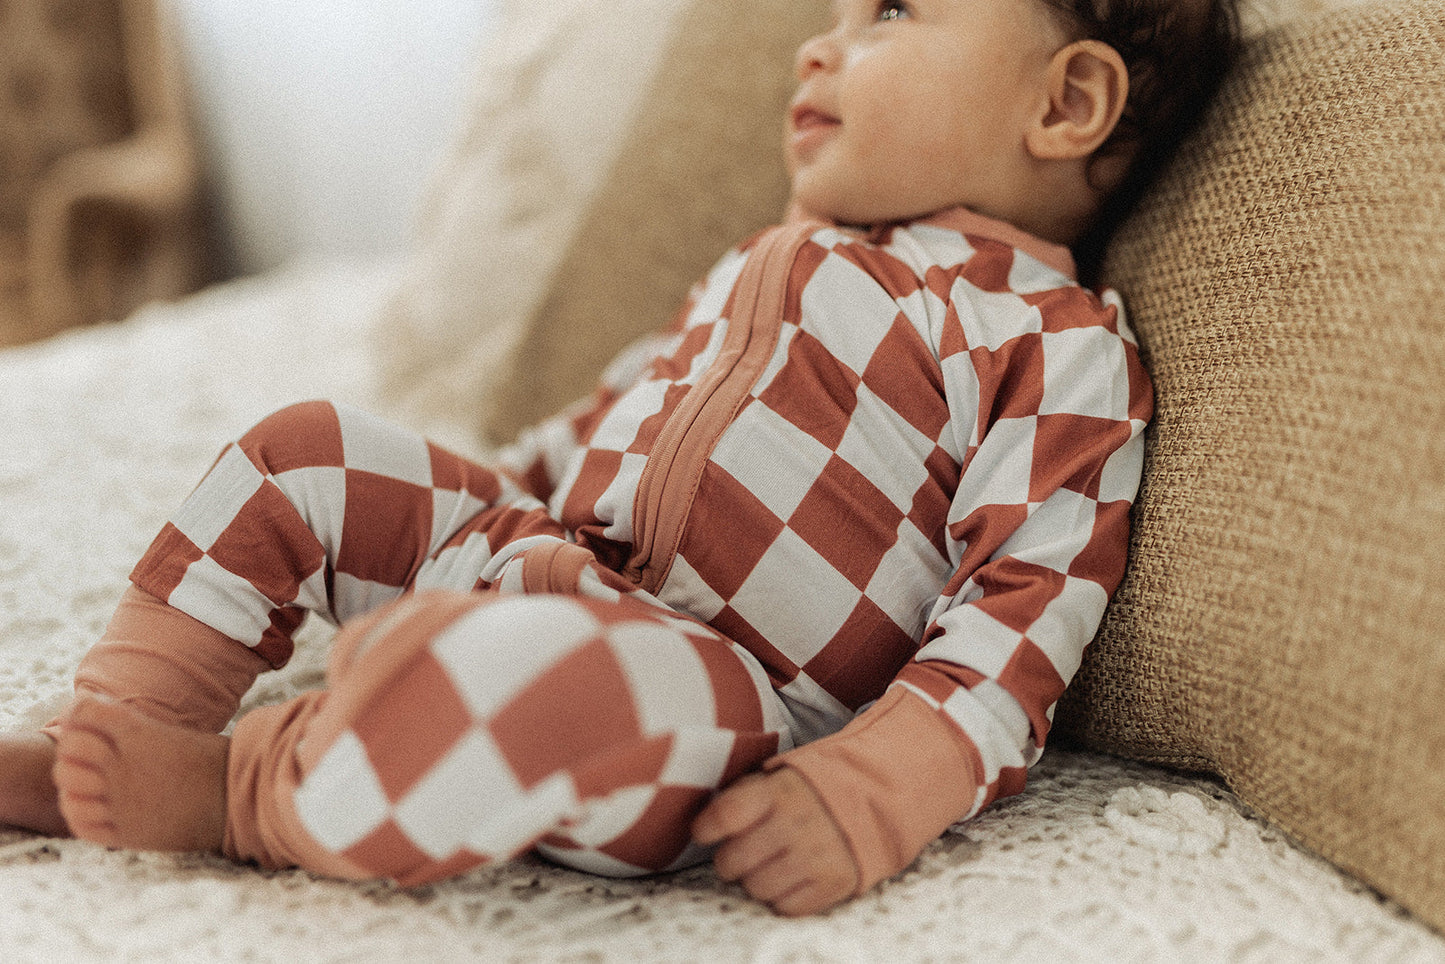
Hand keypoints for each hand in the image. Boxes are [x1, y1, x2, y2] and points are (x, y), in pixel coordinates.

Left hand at [692, 767, 857, 915]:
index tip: (704, 831)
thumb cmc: (802, 794)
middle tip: (740, 853)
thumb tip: (702, 823)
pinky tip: (789, 876)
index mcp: (778, 792)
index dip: (705, 828)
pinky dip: (781, 896)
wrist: (866, 800)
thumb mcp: (774, 778)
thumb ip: (739, 795)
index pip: (725, 816)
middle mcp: (796, 823)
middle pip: (733, 861)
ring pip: (756, 888)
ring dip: (754, 880)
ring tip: (767, 864)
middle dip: (729, 860)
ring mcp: (816, 856)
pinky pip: (785, 907)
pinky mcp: (832, 883)